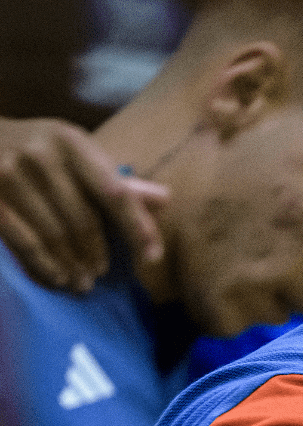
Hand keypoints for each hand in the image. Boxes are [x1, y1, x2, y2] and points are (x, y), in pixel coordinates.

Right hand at [0, 117, 168, 290]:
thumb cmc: (38, 149)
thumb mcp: (75, 153)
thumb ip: (117, 180)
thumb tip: (165, 200)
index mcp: (72, 142)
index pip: (115, 192)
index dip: (137, 227)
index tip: (153, 257)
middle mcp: (42, 156)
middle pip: (83, 219)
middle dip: (98, 254)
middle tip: (102, 275)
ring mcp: (9, 176)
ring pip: (54, 235)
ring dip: (73, 265)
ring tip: (83, 283)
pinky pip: (24, 242)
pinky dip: (44, 265)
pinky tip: (57, 277)